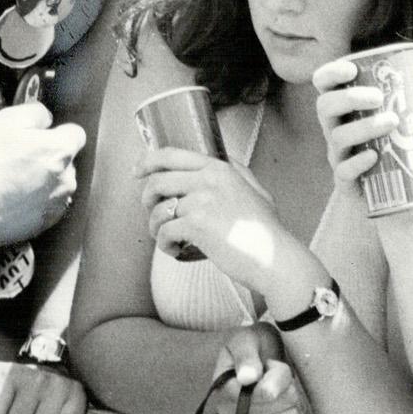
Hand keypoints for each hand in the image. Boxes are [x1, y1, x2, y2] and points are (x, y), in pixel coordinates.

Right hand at [0, 102, 84, 245]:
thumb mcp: (6, 121)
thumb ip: (35, 112)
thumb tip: (45, 117)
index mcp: (60, 150)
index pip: (75, 133)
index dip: (56, 131)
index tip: (40, 135)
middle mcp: (67, 177)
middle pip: (65, 160)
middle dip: (47, 156)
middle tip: (18, 157)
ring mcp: (58, 202)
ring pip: (57, 183)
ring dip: (42, 180)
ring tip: (12, 180)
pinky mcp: (47, 221)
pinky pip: (47, 204)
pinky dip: (35, 200)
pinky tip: (13, 197)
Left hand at [137, 146, 283, 293]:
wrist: (276, 258)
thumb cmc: (265, 230)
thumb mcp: (254, 189)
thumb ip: (236, 172)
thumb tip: (221, 159)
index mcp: (219, 169)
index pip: (172, 155)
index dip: (147, 161)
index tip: (136, 171)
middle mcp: (208, 180)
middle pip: (158, 181)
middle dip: (147, 198)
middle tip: (152, 213)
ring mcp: (202, 202)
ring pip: (159, 210)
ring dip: (155, 227)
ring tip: (167, 237)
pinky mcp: (197, 225)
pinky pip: (165, 232)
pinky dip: (165, 245)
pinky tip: (176, 250)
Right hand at [209, 324, 307, 413]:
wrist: (260, 356)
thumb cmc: (251, 348)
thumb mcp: (244, 340)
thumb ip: (245, 356)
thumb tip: (247, 377)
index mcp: (222, 390)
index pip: (257, 394)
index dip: (274, 380)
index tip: (272, 365)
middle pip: (275, 405)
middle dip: (284, 386)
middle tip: (277, 376)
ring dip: (292, 403)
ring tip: (284, 392)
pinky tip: (288, 407)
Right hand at [312, 58, 412, 187]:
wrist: (398, 193)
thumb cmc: (401, 143)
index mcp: (345, 106)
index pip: (325, 84)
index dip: (331, 73)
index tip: (351, 69)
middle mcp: (336, 127)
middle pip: (325, 105)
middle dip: (349, 97)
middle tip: (378, 97)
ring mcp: (338, 153)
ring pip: (337, 137)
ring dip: (363, 127)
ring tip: (392, 123)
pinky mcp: (346, 180)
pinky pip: (343, 170)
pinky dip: (357, 162)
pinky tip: (374, 157)